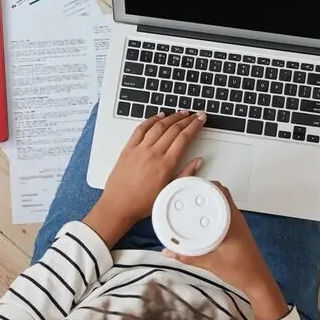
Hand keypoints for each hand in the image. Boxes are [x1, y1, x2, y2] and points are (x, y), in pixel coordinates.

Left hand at [83, 111, 205, 245]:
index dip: (195, 126)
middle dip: (187, 119)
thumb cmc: (142, 203)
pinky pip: (140, 129)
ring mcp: (139, 149)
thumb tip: (198, 161)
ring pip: (158, 126)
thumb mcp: (169, 190)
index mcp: (166, 164)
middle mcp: (153, 153)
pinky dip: (151, 120)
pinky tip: (158, 116)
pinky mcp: (128, 149)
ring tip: (181, 113)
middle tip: (195, 114)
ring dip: (171, 117)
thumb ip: (185, 174)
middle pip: (173, 129)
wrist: (118, 206)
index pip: (184, 138)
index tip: (201, 119)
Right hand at [164, 183, 288, 319]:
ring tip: (190, 205)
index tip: (187, 186)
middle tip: (185, 195)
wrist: (257, 281)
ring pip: (222, 202)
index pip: (219, 191)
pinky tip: (201, 220)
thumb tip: (166, 252)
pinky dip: (213, 210)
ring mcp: (238, 222)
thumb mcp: (210, 263)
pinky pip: (224, 212)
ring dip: (208, 200)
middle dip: (203, 190)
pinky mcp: (237, 229)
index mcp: (230, 220)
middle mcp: (235, 217)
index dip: (203, 184)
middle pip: (220, 193)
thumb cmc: (239, 270)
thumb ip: (187, 256)